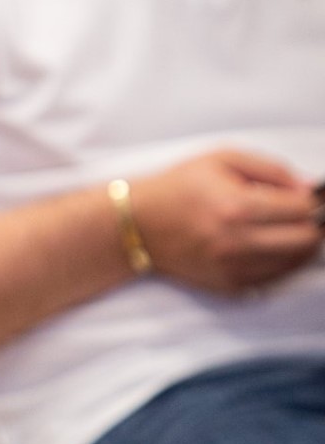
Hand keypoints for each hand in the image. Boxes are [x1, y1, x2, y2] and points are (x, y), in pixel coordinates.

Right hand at [132, 150, 323, 293]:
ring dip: (298, 243)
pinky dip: (279, 261)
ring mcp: (233, 267)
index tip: (308, 196)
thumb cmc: (178, 186)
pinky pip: (274, 277)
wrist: (136, 223)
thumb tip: (308, 189)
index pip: (302, 208)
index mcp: (237, 206)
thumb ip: (272, 169)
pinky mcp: (229, 285)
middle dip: (311, 223)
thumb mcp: (222, 159)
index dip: (312, 199)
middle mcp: (237, 241)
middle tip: (299, 213)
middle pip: (307, 239)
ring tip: (284, 228)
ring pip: (295, 262)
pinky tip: (266, 244)